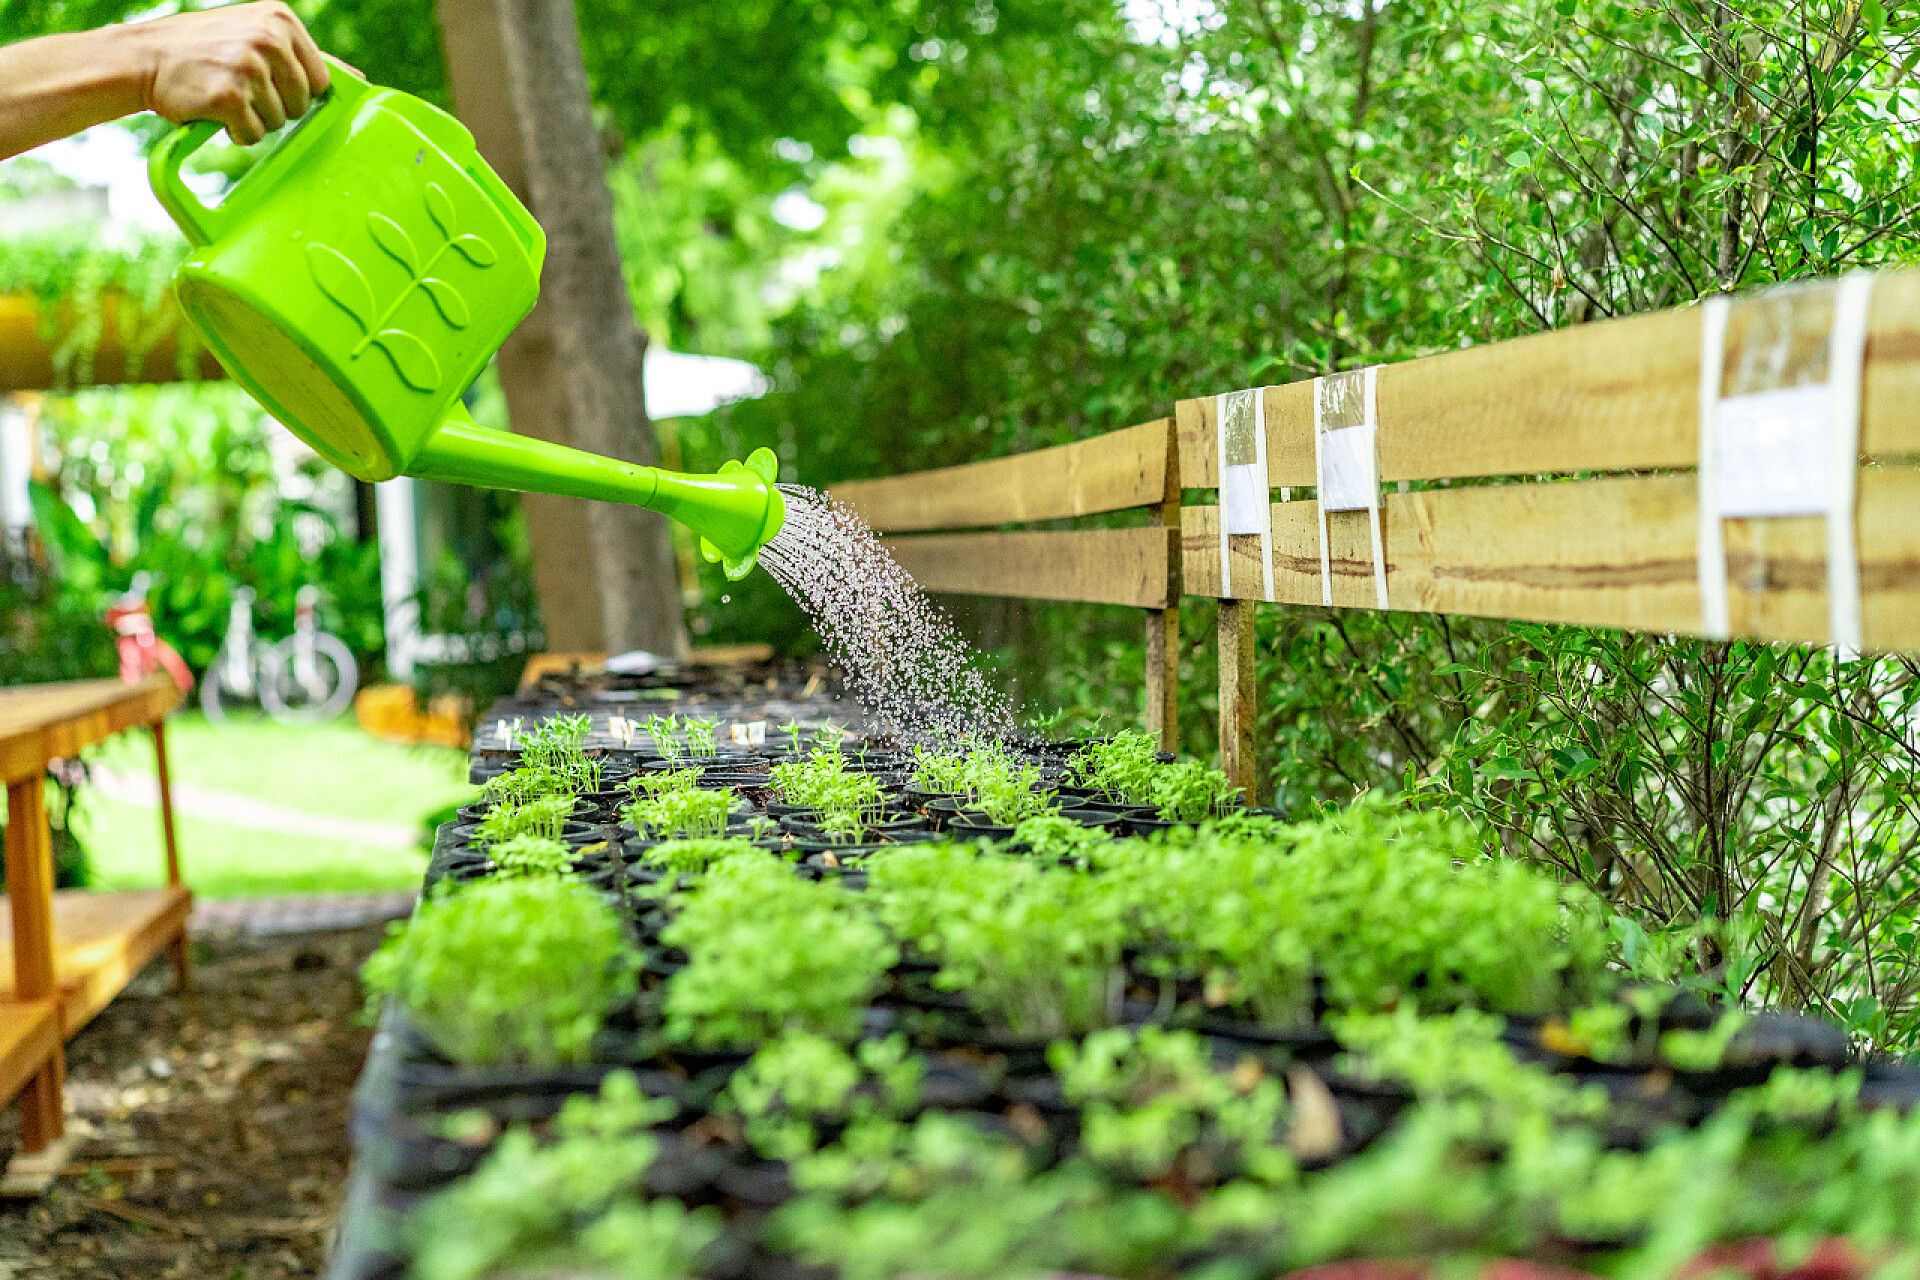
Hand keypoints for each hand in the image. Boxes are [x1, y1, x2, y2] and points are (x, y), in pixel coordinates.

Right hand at [129, 3, 329, 145]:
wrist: (145, 57)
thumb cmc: (206, 50)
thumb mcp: (258, 35)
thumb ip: (306, 56)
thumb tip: (358, 78)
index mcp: (281, 20)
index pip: (321, 79)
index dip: (298, 91)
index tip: (270, 82)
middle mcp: (269, 39)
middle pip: (302, 104)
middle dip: (275, 106)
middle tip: (241, 87)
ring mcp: (249, 66)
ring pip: (278, 122)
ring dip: (254, 119)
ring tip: (225, 94)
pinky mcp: (230, 96)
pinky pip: (253, 134)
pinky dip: (236, 132)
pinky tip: (216, 109)